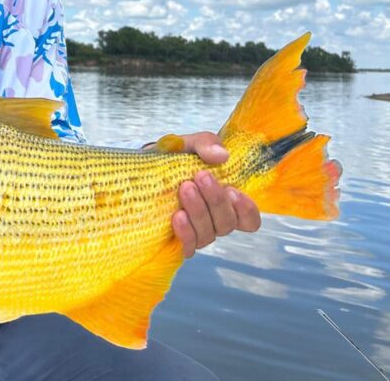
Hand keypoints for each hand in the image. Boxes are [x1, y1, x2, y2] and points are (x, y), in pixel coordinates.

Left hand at [170, 132, 261, 257]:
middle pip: (227, 223)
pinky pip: (189, 246)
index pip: (249, 219)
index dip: (246, 210)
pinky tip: (177, 216)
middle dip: (216, 199)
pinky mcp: (177, 239)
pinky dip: (186, 233)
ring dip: (199, 211)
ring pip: (208, 234)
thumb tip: (222, 155)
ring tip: (185, 189)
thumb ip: (206, 144)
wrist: (140, 169)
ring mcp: (196, 232)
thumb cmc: (173, 158)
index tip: (233, 190)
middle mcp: (214, 220)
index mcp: (225, 200)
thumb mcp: (189, 144)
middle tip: (201, 176)